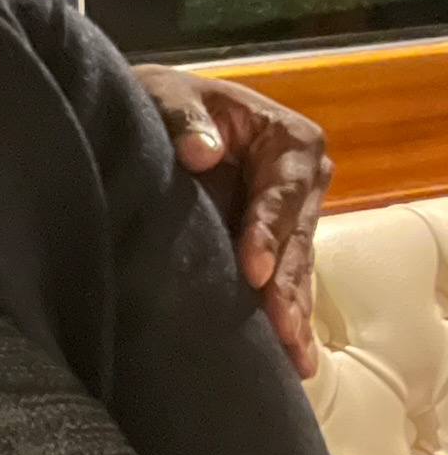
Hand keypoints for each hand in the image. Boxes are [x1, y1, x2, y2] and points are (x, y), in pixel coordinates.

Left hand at [130, 64, 332, 377]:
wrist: (153, 111)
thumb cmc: (164, 99)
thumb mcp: (168, 95)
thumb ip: (184, 119)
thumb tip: (201, 152)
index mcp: (289, 140)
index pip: (284, 192)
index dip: (269, 231)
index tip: (253, 269)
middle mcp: (301, 180)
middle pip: (295, 240)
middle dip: (287, 289)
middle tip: (282, 333)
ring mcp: (289, 216)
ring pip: (293, 269)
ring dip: (291, 314)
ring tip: (294, 359)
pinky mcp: (269, 243)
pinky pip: (280, 281)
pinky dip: (282, 316)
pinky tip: (289, 359)